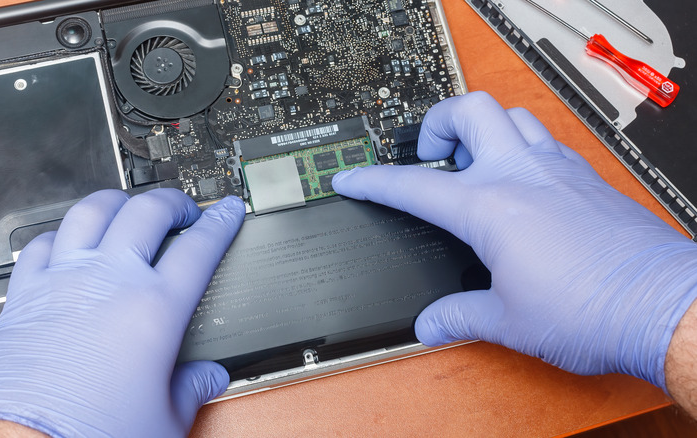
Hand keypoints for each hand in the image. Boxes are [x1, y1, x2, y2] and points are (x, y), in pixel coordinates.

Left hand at [0, 189, 244, 436]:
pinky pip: (42, 243)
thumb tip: (207, 380)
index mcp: (154, 309)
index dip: (220, 222)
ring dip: (118, 203)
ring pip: (92, 211)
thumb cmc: (90, 435)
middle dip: (173, 201)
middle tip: (183, 209)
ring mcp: (64, 282)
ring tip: (129, 208)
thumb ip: (193, 389)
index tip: (225, 211)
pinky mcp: (25, 295)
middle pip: (148, 212)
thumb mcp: (165, 420)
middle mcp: (109, 282)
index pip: (200, 246)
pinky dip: (62, 233)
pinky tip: (69, 241)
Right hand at [332, 91, 696, 388]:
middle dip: (437, 122)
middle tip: (430, 156)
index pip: (413, 186)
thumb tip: (431, 323)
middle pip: (469, 109)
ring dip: (483, 128)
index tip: (351, 178)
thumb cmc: (593, 309)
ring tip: (472, 163)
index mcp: (490, 207)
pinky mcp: (587, 178)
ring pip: (512, 115)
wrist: (664, 307)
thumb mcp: (508, 321)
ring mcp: (559, 170)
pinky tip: (521, 184)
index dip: (373, 181)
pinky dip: (521, 148)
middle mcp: (523, 175)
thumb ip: (459, 316)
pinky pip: (546, 140)